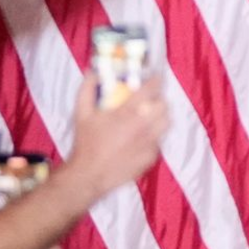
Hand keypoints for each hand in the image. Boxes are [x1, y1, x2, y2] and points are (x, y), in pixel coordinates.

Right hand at [66, 73, 167, 197]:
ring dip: (160, 117)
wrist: (87, 177)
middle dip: (158, 100)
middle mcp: (142, 126)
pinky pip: (159, 141)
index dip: (156, 80)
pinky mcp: (151, 157)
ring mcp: (148, 143)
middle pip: (164, 105)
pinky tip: (142, 139)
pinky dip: (154, 137)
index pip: (151, 89)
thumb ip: (88, 90)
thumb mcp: (81, 115)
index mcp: (127, 113)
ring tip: (150, 118)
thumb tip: (93, 71)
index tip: (156, 78)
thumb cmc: (85, 144)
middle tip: (150, 102)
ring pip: (166, 122)